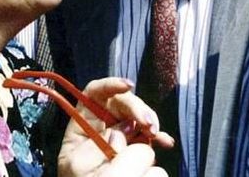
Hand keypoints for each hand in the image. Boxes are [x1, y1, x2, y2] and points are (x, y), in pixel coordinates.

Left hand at [59, 77, 173, 176]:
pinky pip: (148, 136)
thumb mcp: (82, 165)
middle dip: (137, 107)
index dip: (110, 85)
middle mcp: (102, 126)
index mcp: (82, 125)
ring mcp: (120, 137)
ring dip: (149, 121)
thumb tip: (126, 131)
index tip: (128, 86)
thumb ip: (103, 145)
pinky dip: (158, 137)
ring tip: (155, 134)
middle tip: (149, 124)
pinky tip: (166, 142)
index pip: (94, 93)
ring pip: (137, 117)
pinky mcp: (134, 149)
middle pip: (121, 102)